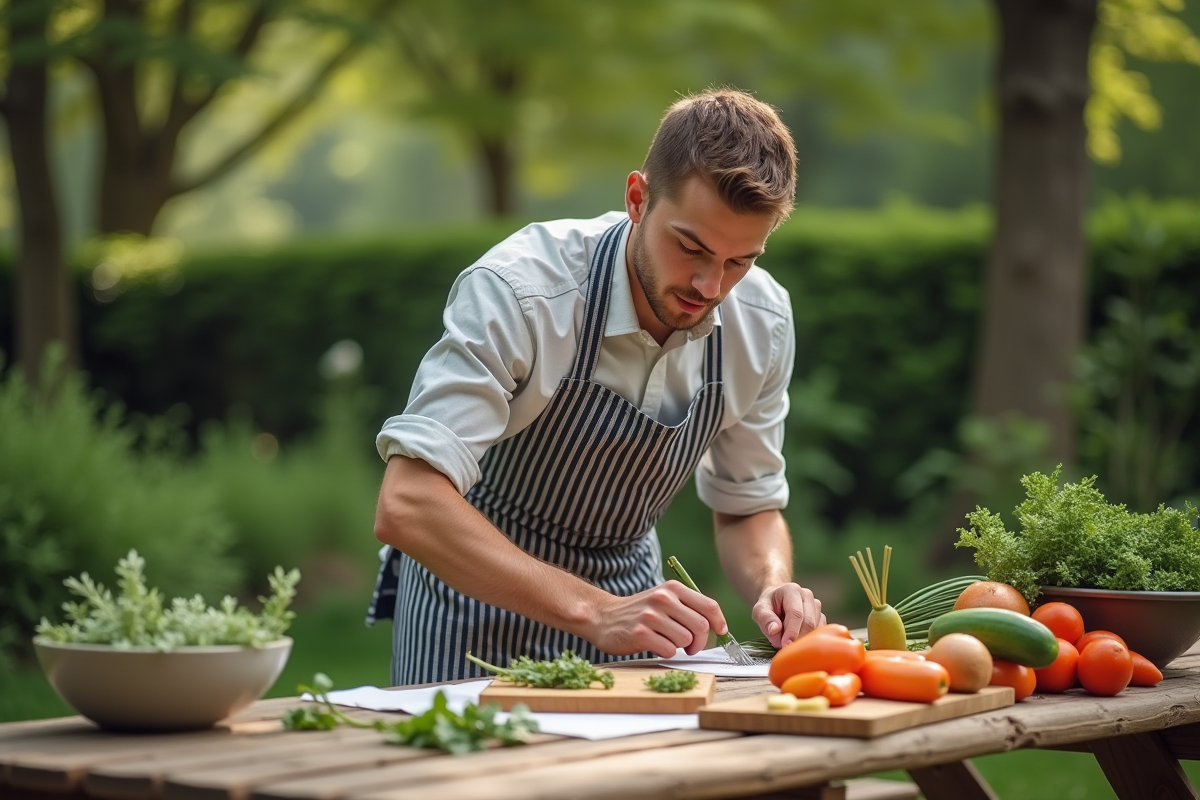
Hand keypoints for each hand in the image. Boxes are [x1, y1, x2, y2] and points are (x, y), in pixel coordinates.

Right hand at [585, 581, 726, 658]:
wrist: (603, 617)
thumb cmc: (640, 612)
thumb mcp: (664, 599)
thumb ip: (688, 607)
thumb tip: (717, 626)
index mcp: (672, 588)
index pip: (709, 606)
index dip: (719, 623)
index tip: (720, 632)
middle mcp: (663, 599)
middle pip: (701, 626)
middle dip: (700, 642)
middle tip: (691, 646)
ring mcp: (651, 616)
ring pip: (686, 640)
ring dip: (681, 647)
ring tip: (668, 641)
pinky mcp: (640, 634)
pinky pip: (670, 650)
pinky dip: (667, 652)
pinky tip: (656, 645)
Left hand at [752, 582, 824, 648]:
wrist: (776, 600)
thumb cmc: (768, 605)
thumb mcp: (759, 610)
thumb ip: (765, 619)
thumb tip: (775, 630)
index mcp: (792, 590)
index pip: (796, 613)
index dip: (792, 631)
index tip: (785, 645)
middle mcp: (807, 596)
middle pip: (809, 622)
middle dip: (798, 638)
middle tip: (786, 649)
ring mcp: (816, 606)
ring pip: (816, 628)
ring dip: (803, 639)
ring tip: (787, 641)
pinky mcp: (821, 617)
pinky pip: (819, 632)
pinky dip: (809, 640)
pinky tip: (797, 640)